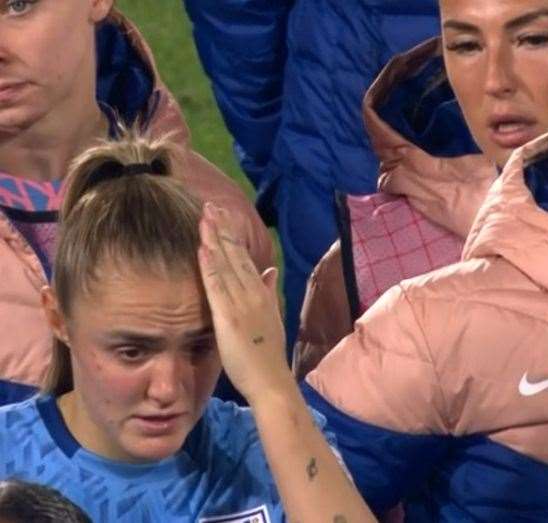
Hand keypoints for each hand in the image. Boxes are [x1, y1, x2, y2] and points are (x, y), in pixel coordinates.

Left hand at [198, 203, 289, 402]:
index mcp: (261, 293)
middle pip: (236, 254)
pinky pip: (217, 285)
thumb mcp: (271, 318)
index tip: (222, 215)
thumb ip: (268, 291)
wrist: (271, 381)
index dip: (233, 235)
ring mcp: (242, 303)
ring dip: (215, 238)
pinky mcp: (228, 317)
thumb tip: (269, 269)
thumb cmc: (266, 355)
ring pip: (227, 264)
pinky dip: (210, 265)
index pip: (244, 257)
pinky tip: (203, 247)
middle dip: (222, 228)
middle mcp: (253, 293)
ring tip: (205, 216)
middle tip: (210, 205)